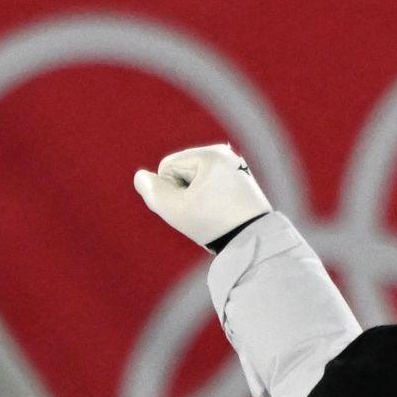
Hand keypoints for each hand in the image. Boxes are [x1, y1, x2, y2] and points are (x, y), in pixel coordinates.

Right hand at [133, 144, 270, 247]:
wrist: (255, 241)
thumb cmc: (215, 224)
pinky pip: (212, 187)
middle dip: (185, 194)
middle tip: (205, 213)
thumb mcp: (175, 210)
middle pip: (182, 172)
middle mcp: (226, 155)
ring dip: (198, 198)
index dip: (170, 191)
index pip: (167, 167)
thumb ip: (152, 192)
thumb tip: (141, 177)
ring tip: (216, 214)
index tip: (193, 206)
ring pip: (196, 181)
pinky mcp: (242, 180)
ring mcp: (236, 166)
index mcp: (211, 155)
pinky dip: (212, 201)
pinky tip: (224, 213)